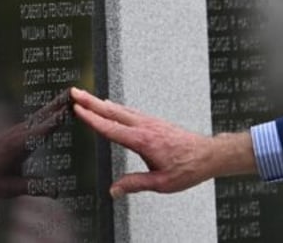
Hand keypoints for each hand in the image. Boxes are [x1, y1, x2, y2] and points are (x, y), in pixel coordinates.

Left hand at [0, 90, 70, 197]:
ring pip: (42, 112)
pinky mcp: (20, 129)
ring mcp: (21, 128)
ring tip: (72, 93)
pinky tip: (57, 106)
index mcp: (21, 144)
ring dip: (57, 103)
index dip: (58, 119)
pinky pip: (39, 116)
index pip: (43, 129)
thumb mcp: (10, 188)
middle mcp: (22, 132)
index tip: (71, 108)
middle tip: (75, 90)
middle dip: (60, 103)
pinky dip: (51, 109)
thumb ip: (34, 187)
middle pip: (45, 114)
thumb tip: (58, 192)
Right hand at [70, 87, 256, 197]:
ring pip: (121, 109)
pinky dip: (117, 107)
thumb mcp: (161, 183)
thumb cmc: (188, 168)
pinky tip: (112, 107)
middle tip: (75, 92)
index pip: (111, 128)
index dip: (92, 118)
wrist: (208, 155)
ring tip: (87, 97)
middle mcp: (146, 127)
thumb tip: (113, 190)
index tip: (77, 109)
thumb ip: (135, 184)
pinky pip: (131, 112)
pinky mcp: (155, 123)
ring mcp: (151, 122)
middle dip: (92, 101)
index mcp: (143, 140)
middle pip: (113, 111)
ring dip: (102, 102)